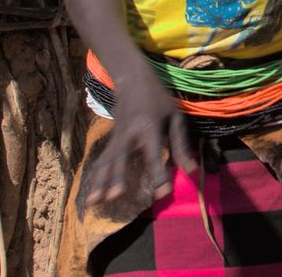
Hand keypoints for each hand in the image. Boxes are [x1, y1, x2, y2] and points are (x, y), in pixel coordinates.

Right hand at [85, 80, 195, 207]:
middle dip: (118, 177)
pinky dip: (95, 178)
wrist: (132, 80)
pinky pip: (101, 161)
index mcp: (149, 127)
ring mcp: (117, 137)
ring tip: (94, 202)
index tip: (162, 193)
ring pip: (107, 162)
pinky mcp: (110, 140)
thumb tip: (191, 171)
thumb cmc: (159, 100)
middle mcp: (130, 134)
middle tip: (115, 196)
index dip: (159, 173)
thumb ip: (181, 144)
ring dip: (100, 182)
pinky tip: (90, 195)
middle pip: (122, 158)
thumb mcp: (175, 117)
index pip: (154, 154)